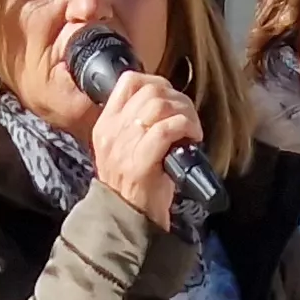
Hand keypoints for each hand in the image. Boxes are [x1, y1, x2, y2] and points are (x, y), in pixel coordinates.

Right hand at [90, 69, 204, 224]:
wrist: (129, 219)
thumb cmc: (136, 184)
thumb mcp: (126, 148)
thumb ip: (137, 123)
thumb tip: (168, 100)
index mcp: (106, 125)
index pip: (128, 81)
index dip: (157, 81)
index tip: (172, 97)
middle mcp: (111, 132)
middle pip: (149, 90)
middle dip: (177, 98)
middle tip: (188, 117)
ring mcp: (124, 147)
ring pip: (160, 106)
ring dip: (185, 112)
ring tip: (192, 129)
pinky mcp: (140, 163)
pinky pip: (166, 129)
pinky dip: (186, 127)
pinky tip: (193, 138)